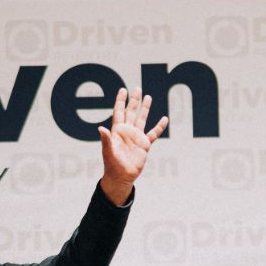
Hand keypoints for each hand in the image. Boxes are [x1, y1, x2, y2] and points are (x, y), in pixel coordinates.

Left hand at [98, 87, 167, 205]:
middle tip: (136, 88)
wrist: (121, 177)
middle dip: (133, 100)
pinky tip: (164, 119)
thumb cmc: (112, 165)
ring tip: (148, 97)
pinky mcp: (144, 145)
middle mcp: (127, 132)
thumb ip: (106, 139)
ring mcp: (136, 137)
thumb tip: (100, 128)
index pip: (119, 112)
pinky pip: (153, 134)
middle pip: (131, 112)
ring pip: (142, 119)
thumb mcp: (108, 151)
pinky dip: (159, 127)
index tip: (122, 89)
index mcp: (117, 131)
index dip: (120, 101)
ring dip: (145, 109)